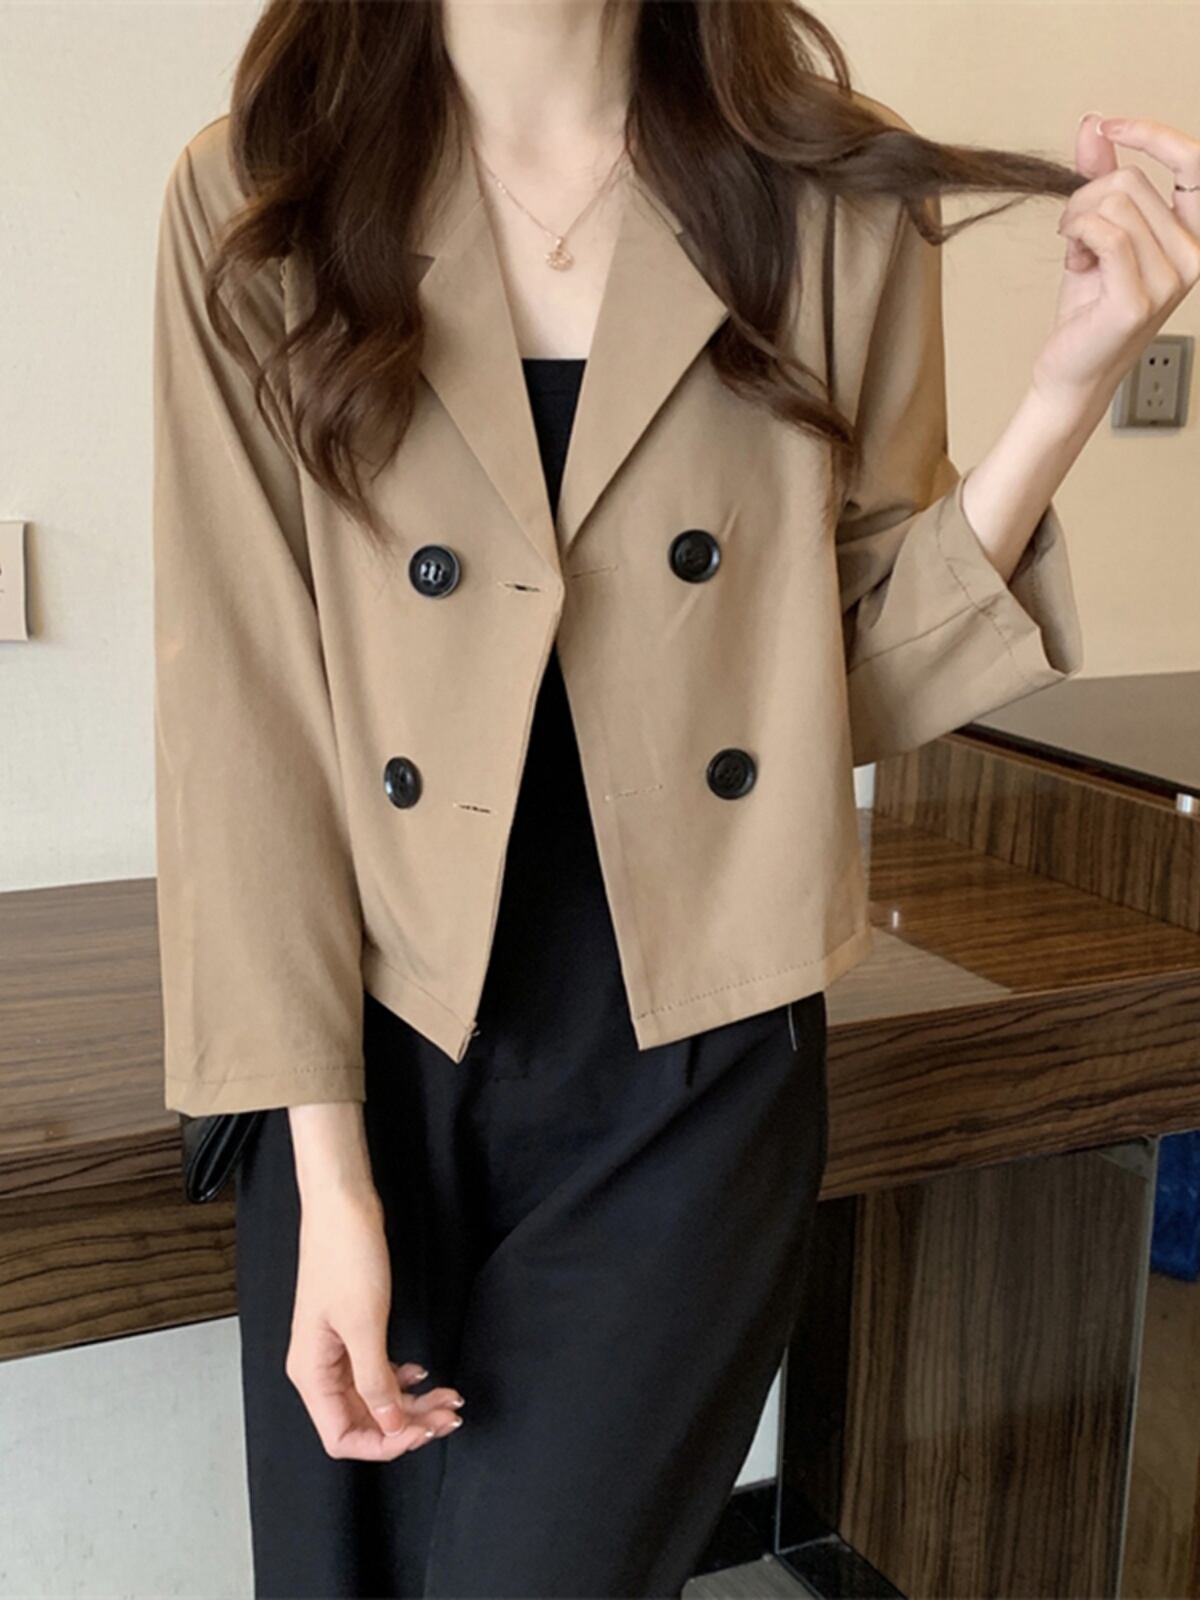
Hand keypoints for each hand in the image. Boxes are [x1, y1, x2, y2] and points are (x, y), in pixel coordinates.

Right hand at [285, 1184, 464, 1459]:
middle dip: (407, 1423)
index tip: (421, 1432)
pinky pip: (377, 1370)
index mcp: (311, 1373)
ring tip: (448, 1397)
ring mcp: (336, 1348)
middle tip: (448, 1415)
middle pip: (363, 1419)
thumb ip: (376, 1381)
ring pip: (375, 1395)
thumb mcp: (365, 1325)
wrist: (343, 1205)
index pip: (342, 1436)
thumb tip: (390, 1426)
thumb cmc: (344, 1256)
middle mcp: (319, 1367)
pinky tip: (422, 1374)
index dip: (382, 1443)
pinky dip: (402, 1378)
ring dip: (411, 1402)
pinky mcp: (352, 1329)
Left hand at [1031, 113, 1199, 417]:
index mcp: (1194, 235)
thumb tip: (1092, 126)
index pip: (1194, 162)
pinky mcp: (1138, 300)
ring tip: (1078, 258)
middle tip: (1075, 236)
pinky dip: (1077, 237)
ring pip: (1114, 204)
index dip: (1151, 133)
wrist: (1071, 369)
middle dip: (1086, 199)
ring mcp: (1170, 280)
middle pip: (1132, 181)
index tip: (1108, 126)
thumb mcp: (1095, 232)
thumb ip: (1098, 179)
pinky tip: (1075, 263)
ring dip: (1078, 223)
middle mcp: (1193, 255)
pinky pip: (1105, 234)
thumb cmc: (1088, 309)